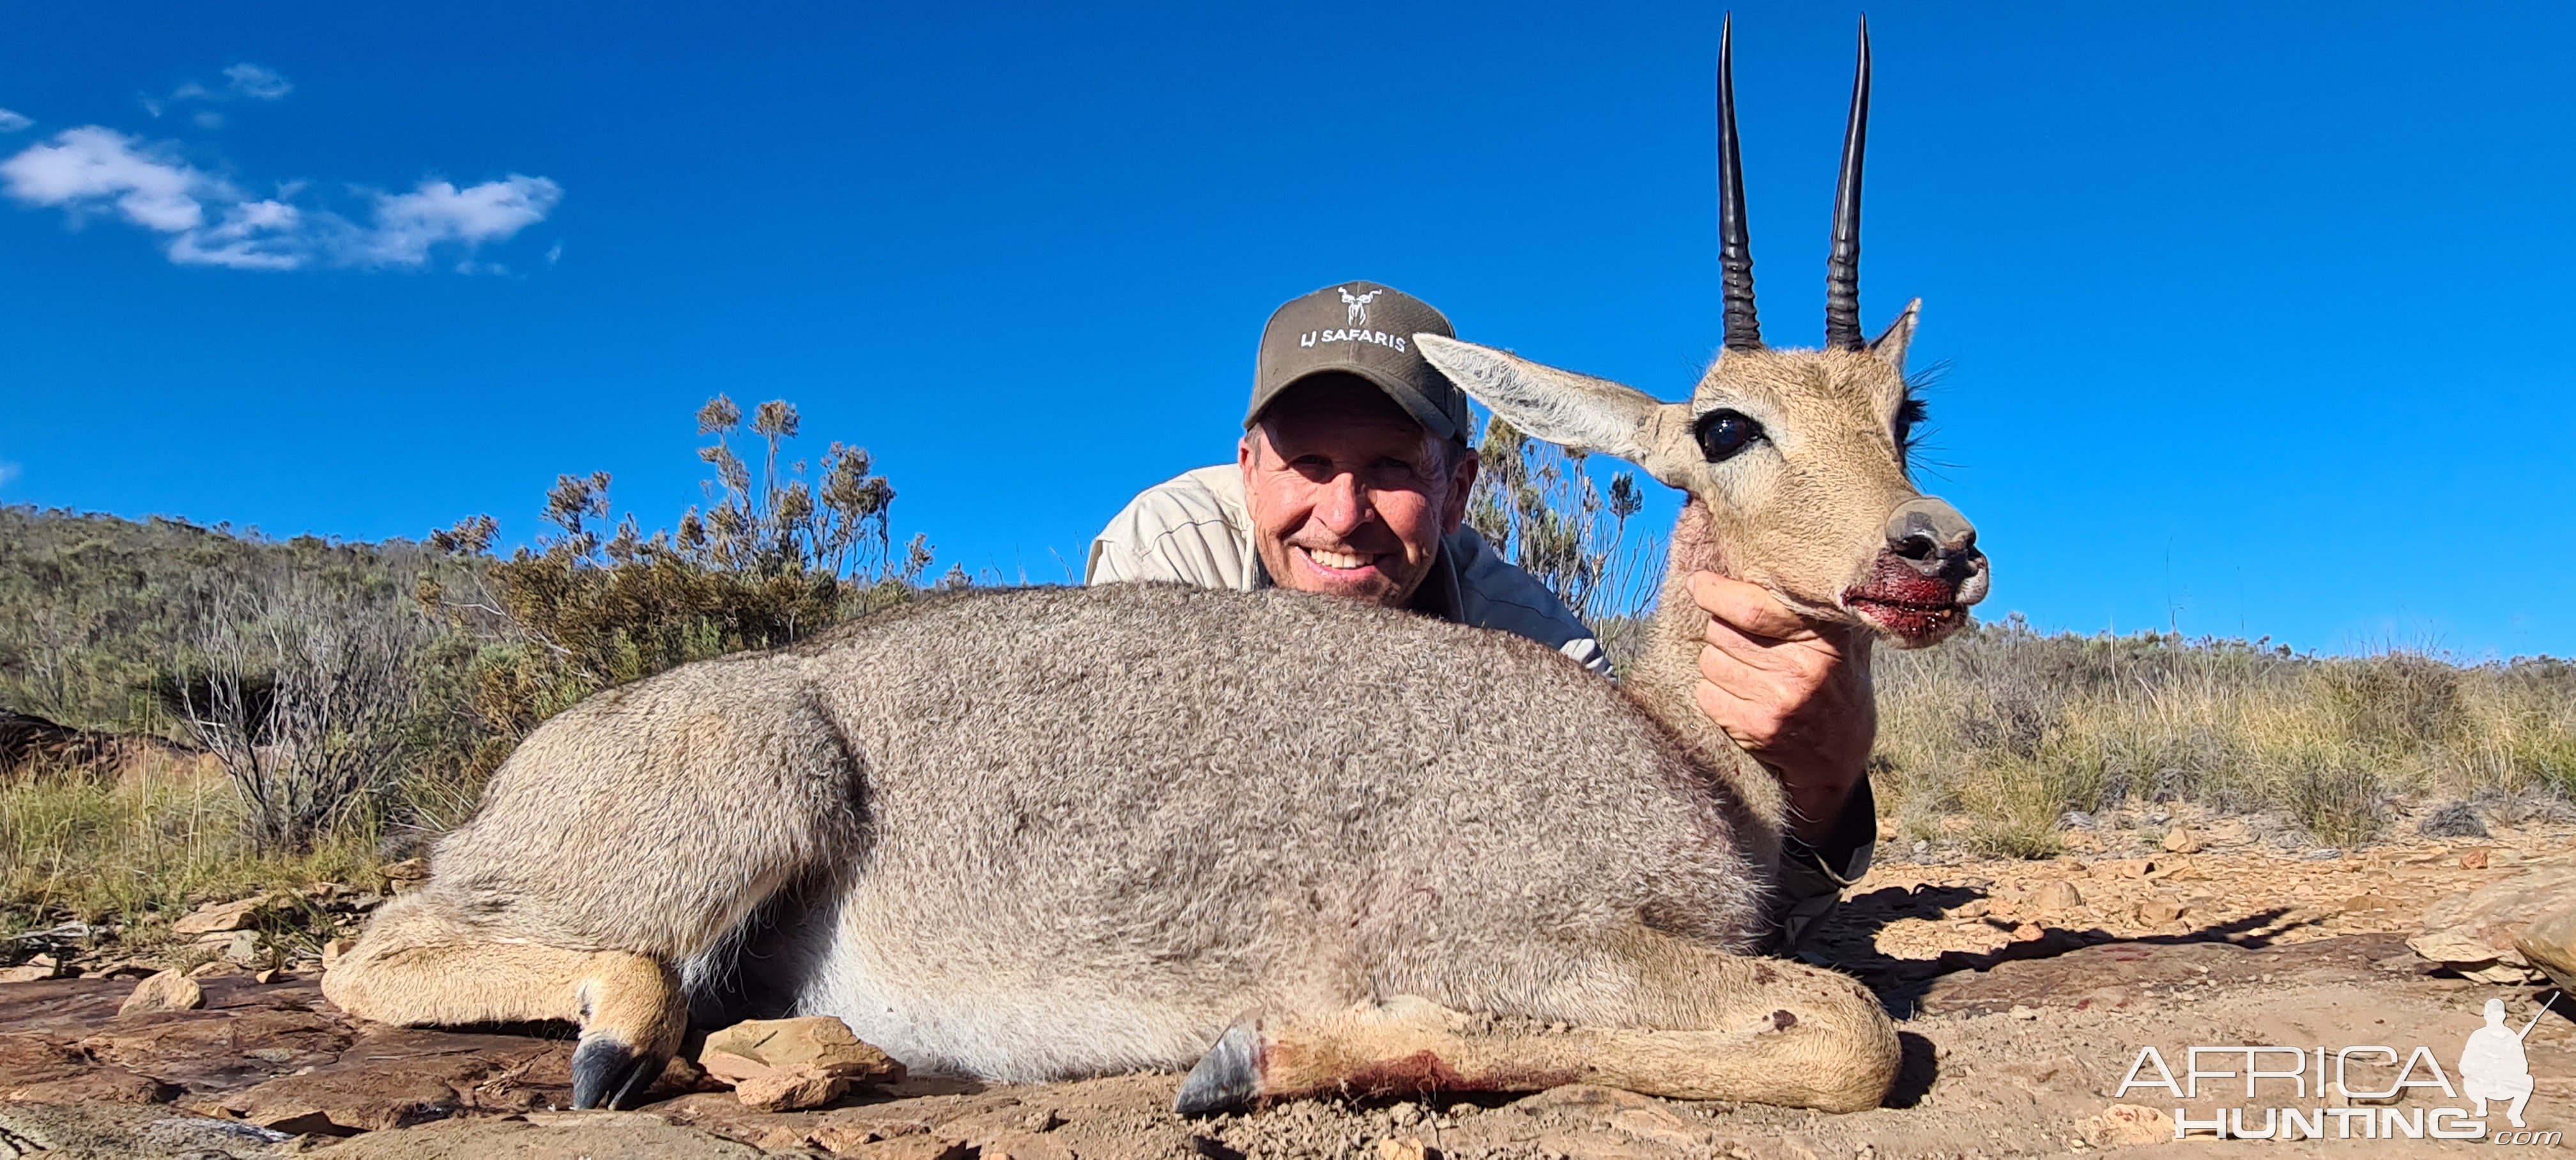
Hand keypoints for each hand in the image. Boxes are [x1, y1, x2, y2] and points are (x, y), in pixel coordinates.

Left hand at [1684, 571, 1875, 844]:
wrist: (1840, 752)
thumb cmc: (1833, 679)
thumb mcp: (1836, 634)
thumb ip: (1804, 602)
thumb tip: (1751, 557)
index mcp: (1824, 634)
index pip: (1751, 607)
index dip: (1715, 593)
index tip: (1699, 584)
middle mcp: (1806, 667)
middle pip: (1721, 632)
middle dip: (1721, 630)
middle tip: (1744, 641)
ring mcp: (1782, 700)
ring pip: (1709, 662)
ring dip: (1718, 663)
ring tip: (1749, 672)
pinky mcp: (1761, 728)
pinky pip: (1707, 695)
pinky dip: (1715, 694)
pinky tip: (1742, 697)